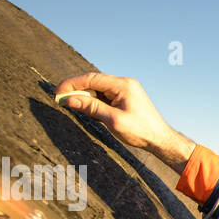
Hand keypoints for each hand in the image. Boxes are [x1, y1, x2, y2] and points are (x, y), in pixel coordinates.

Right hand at [55, 72, 195, 171]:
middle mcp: (124, 83)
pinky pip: (105, 95)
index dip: (72, 84)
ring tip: (72, 106)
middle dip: (76, 90)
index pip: (91, 79)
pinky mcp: (126, 97)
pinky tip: (88, 110)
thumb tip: (70, 99)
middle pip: (93, 82)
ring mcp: (126, 90)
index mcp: (123, 85)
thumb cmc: (141, 131)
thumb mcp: (113, 120)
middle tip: (60, 99)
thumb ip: (91, 108)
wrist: (161, 139)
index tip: (57, 92)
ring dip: (85, 96)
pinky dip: (94, 101)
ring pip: (98, 89)